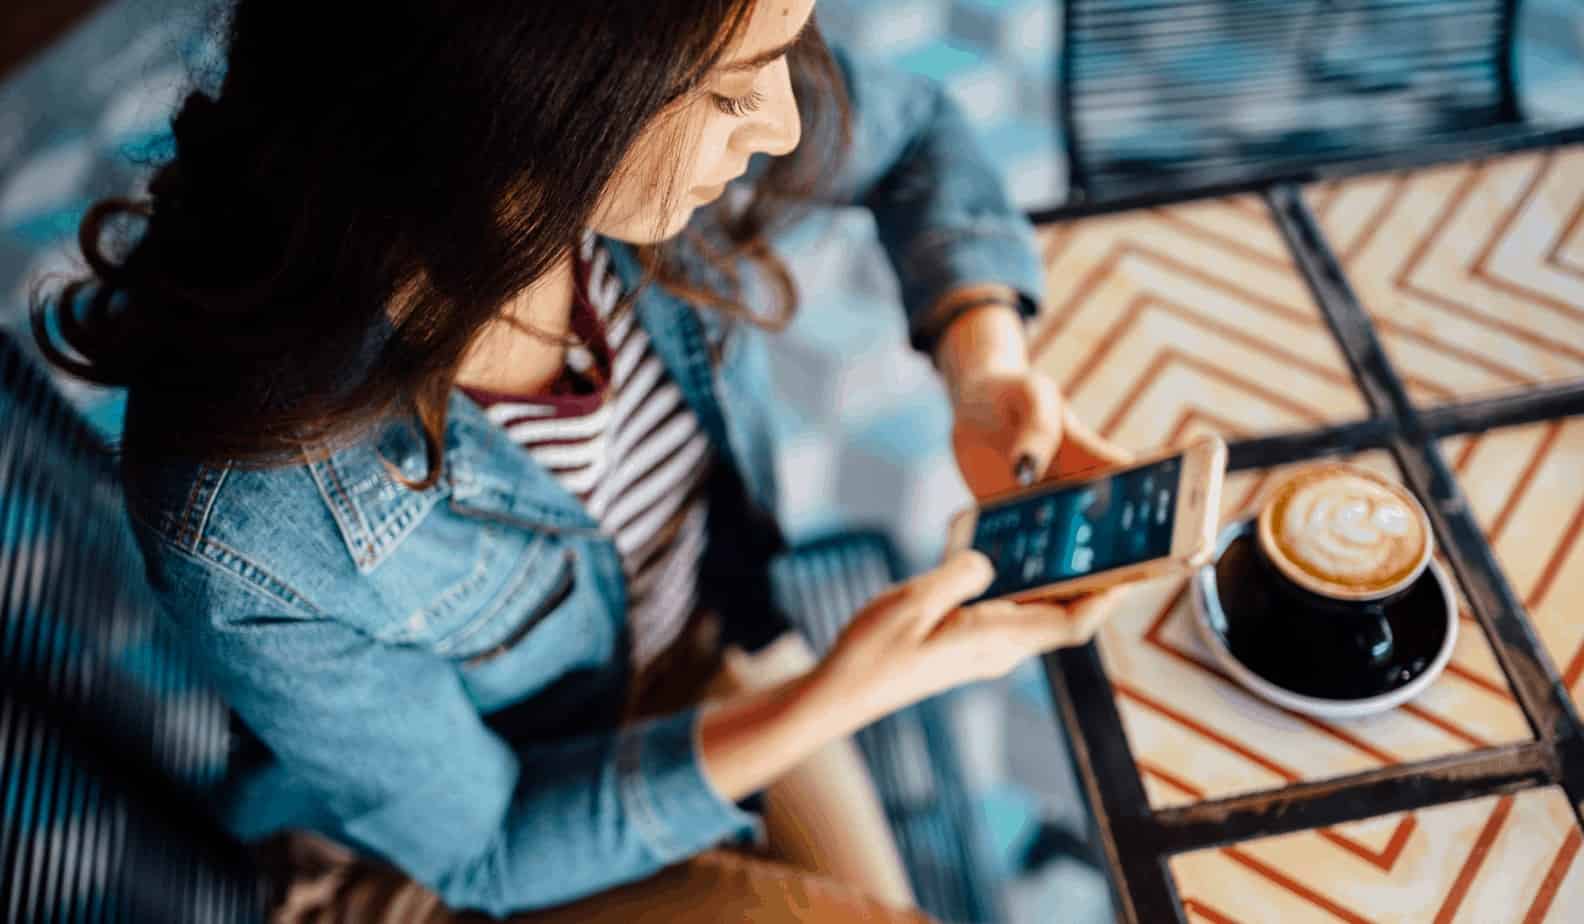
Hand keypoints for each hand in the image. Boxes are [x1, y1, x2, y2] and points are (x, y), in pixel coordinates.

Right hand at [813, 550, 1124, 729]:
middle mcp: (998, 649)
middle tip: (1111, 542)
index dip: (1108, 598)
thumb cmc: (873, 652)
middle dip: (1092, 583)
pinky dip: (1019, 587)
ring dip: (1056, 583)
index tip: (1136, 569)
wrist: (840, 694)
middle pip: (1062, 617)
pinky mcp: (964, 648)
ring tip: (1065, 540)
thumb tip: (988, 560)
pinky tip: (1004, 558)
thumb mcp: (914, 601)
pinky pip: (1007, 614)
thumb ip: (959, 574)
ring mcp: (982, 651)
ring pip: (1036, 615)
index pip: (1072, 623)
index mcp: (994, 638)